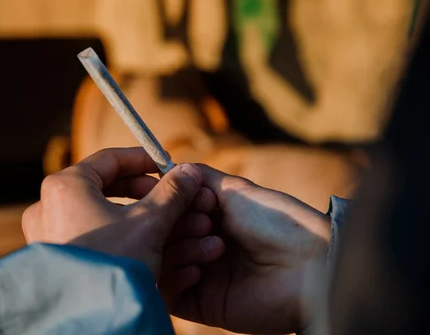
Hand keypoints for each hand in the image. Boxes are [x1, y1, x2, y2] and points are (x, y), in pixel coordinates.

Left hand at [22, 147, 218, 277]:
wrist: (90, 321)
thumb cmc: (115, 265)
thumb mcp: (150, 224)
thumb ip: (171, 193)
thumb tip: (189, 171)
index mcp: (65, 186)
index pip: (109, 159)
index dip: (144, 161)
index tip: (167, 167)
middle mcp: (48, 206)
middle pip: (104, 186)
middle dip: (143, 192)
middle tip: (168, 197)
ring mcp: (47, 233)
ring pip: (99, 214)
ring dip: (136, 216)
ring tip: (166, 225)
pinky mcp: (54, 258)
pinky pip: (90, 236)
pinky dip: (118, 236)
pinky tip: (146, 247)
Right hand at [160, 165, 330, 333]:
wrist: (308, 266)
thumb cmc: (277, 222)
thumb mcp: (236, 190)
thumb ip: (200, 178)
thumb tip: (171, 164)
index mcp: (212, 221)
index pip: (171, 212)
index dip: (169, 202)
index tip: (178, 194)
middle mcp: (203, 247)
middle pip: (164, 236)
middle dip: (177, 225)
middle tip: (204, 222)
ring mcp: (203, 277)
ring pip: (162, 263)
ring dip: (180, 249)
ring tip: (213, 246)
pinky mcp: (204, 305)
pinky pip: (170, 295)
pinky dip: (173, 278)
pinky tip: (197, 269)